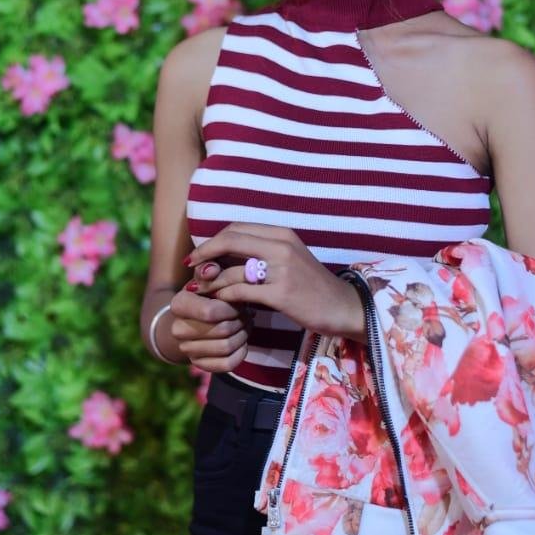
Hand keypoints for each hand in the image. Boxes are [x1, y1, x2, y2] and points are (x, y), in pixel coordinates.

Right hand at [168, 268, 248, 372]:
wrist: (197, 319)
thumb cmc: (210, 293)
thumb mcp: (210, 278)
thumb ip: (211, 269)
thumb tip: (211, 270)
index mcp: (179, 304)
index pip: (211, 312)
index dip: (231, 308)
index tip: (239, 300)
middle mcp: (177, 329)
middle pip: (222, 330)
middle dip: (241, 320)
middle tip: (246, 313)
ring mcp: (187, 349)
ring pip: (226, 347)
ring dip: (243, 335)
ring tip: (245, 324)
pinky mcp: (199, 364)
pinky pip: (227, 364)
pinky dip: (240, 352)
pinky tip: (241, 341)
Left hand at [185, 223, 365, 341]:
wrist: (342, 306)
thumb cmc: (311, 285)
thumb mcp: (289, 260)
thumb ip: (261, 252)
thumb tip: (225, 253)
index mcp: (282, 234)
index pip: (236, 228)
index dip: (212, 240)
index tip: (199, 255)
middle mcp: (282, 245)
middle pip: (230, 240)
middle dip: (205, 254)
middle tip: (191, 268)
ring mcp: (283, 269)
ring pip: (232, 269)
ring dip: (212, 281)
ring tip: (201, 291)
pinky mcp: (282, 293)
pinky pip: (241, 291)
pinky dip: (225, 296)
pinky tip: (221, 303)